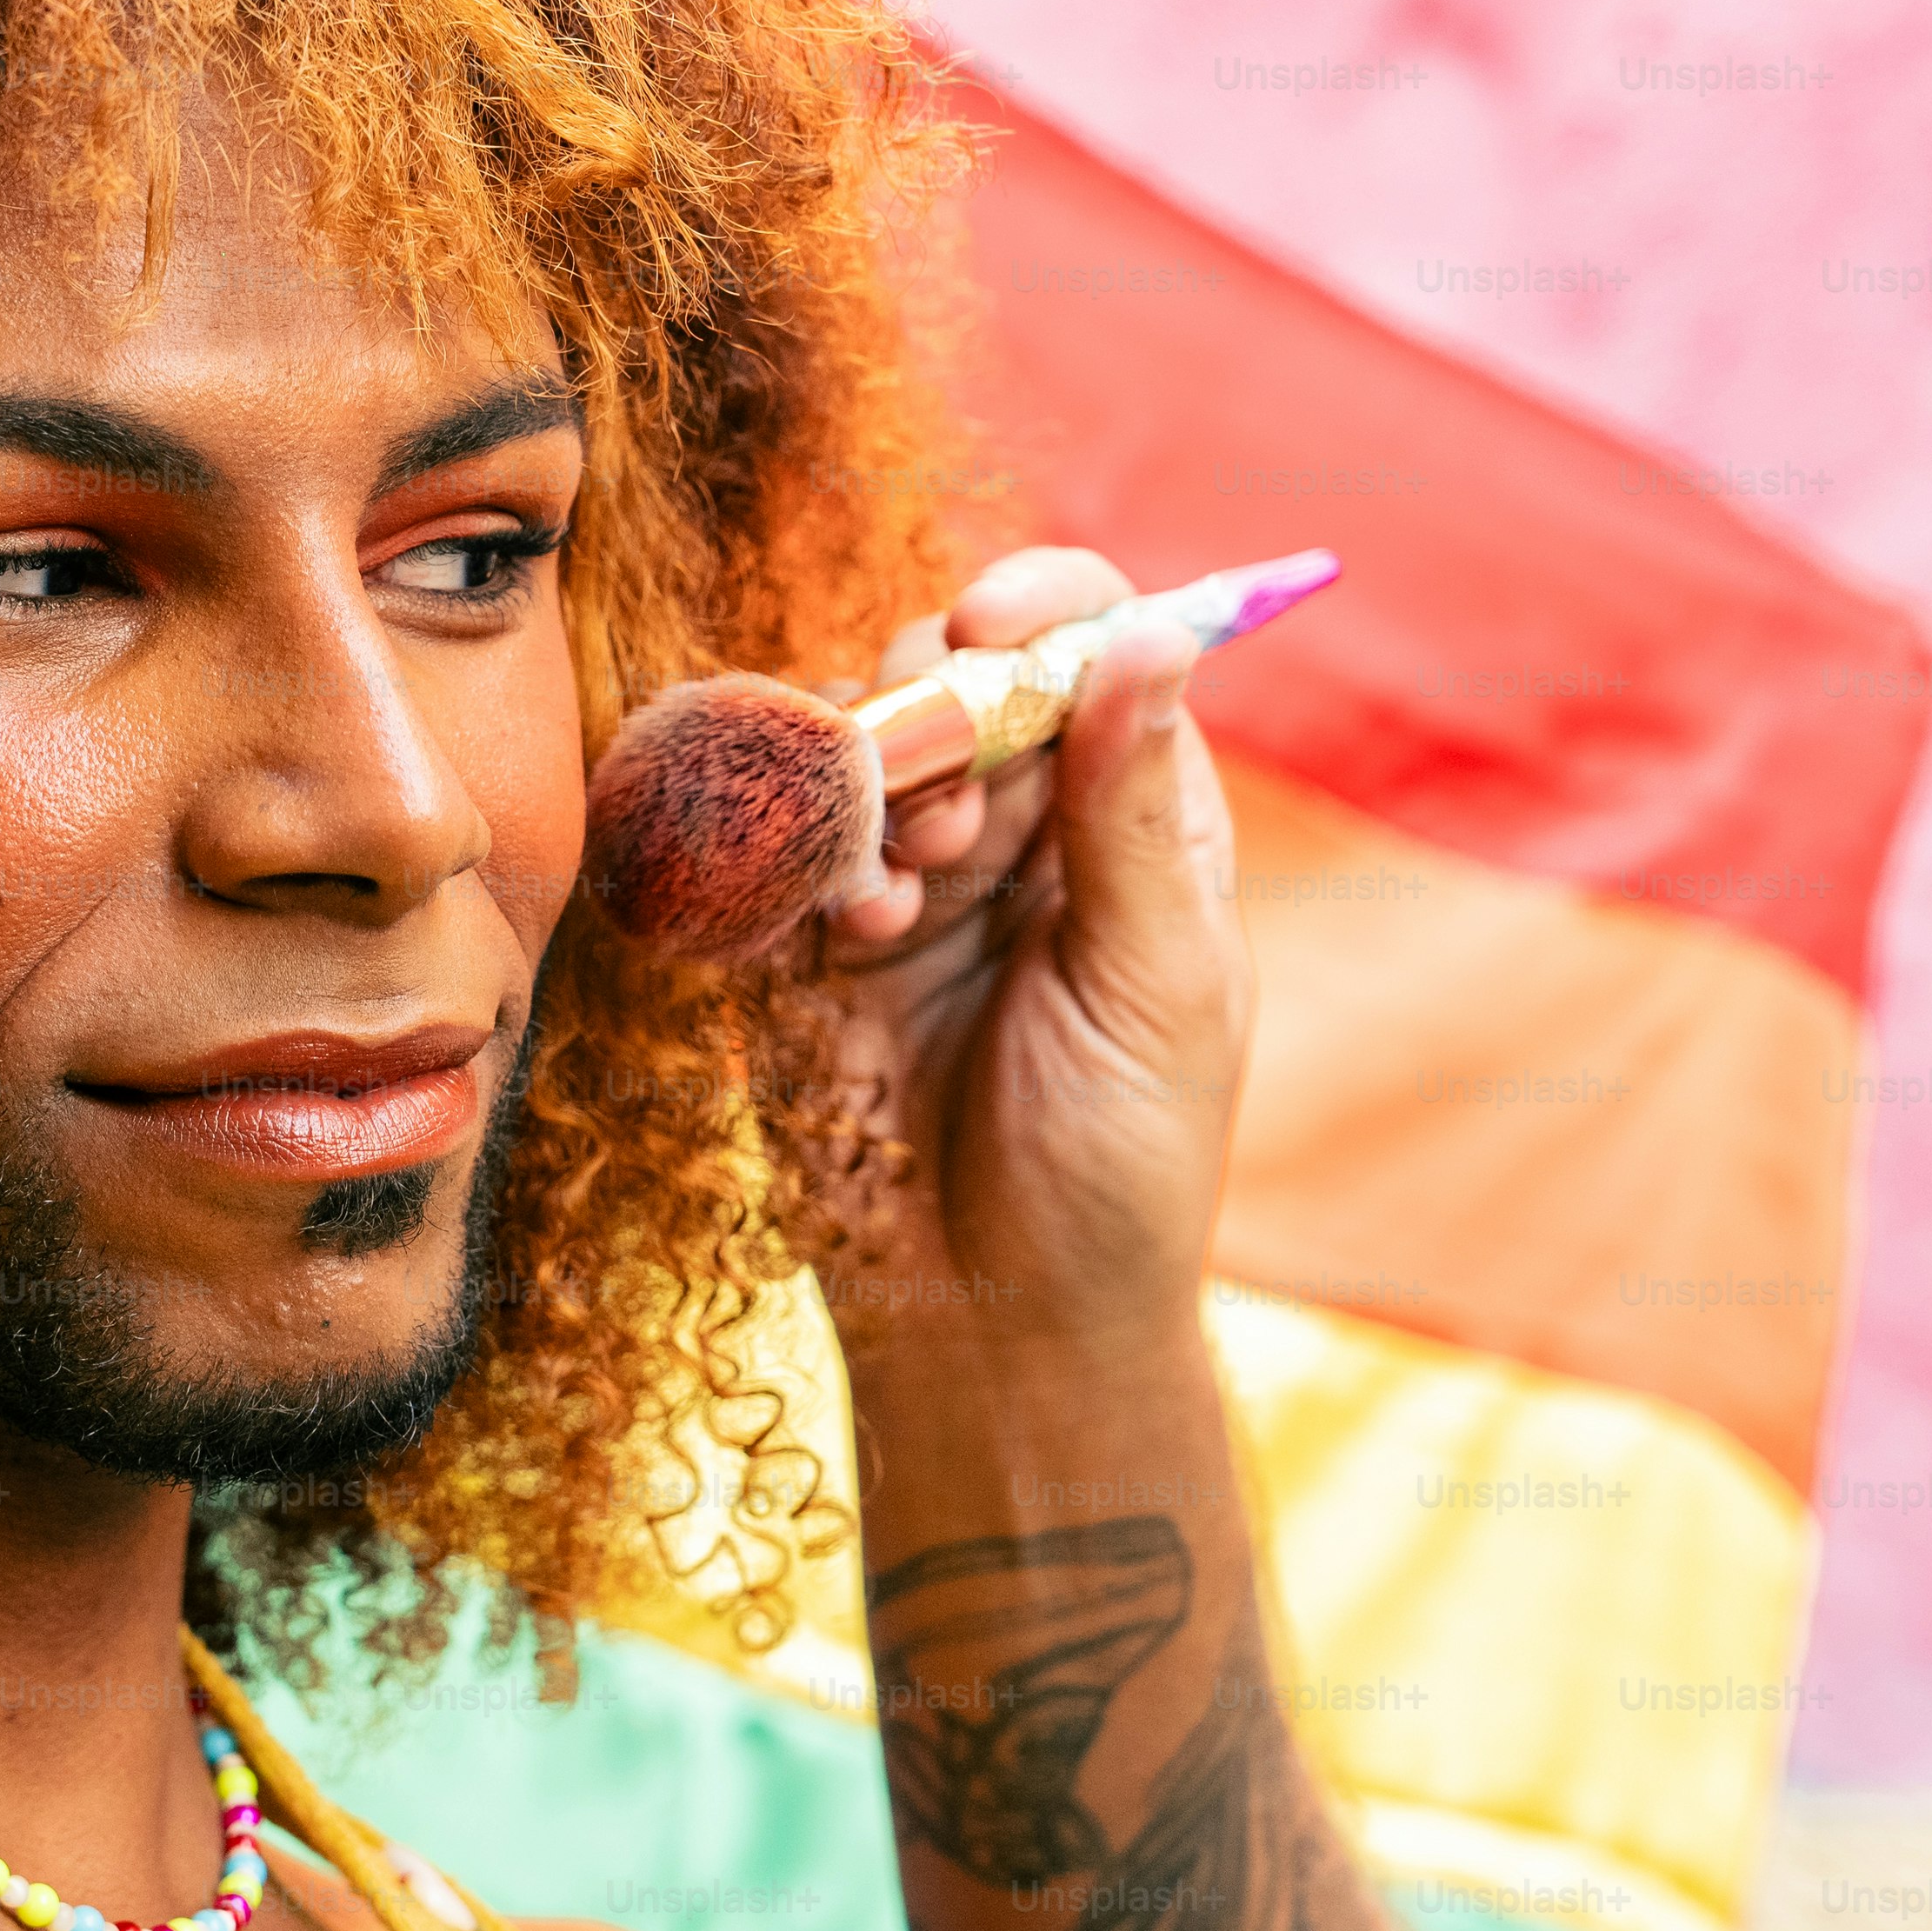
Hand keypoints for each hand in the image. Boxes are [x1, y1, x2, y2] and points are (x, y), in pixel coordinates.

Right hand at [815, 548, 1253, 1381]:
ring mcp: (901, 882)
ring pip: (850, 747)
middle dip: (935, 712)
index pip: (1088, 648)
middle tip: (943, 818)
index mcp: (1129, 818)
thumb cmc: (1120, 1168)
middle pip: (951, 675)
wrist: (995, 1322)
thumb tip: (1152, 635)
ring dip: (863, 791)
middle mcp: (1013, 828)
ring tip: (896, 899)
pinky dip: (793, 864)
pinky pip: (770, 846)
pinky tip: (841, 938)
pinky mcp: (802, 946)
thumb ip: (1134, 814)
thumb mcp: (1160, 987)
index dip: (1039, 608)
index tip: (988, 621)